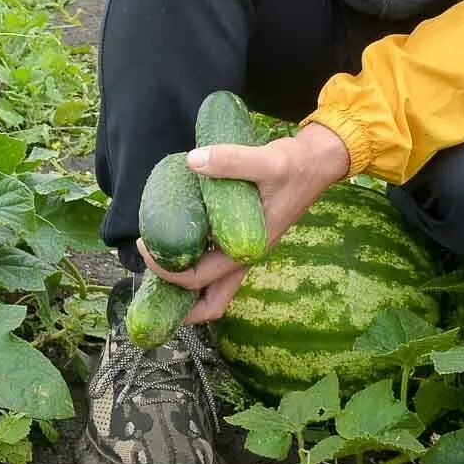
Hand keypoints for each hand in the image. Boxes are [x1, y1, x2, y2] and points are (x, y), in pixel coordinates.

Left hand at [136, 122, 352, 325]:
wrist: (318, 162)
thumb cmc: (295, 166)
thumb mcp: (267, 161)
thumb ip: (231, 160)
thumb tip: (192, 161)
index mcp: (247, 249)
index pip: (199, 279)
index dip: (167, 271)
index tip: (145, 244)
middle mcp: (245, 256)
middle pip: (211, 302)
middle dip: (177, 301)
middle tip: (148, 272)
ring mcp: (245, 249)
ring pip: (214, 286)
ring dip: (185, 284)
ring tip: (158, 261)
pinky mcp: (245, 237)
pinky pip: (216, 262)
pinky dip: (196, 261)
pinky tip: (179, 238)